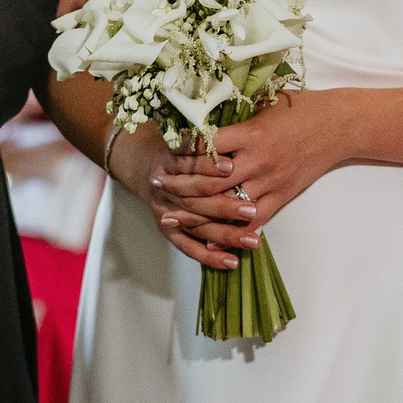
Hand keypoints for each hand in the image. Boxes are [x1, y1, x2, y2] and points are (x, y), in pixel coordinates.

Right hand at [111, 128, 249, 270]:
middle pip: (194, 199)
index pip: (188, 164)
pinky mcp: (166, 230)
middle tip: (251, 210)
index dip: (207, 165)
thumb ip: (206, 141)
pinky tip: (231, 263)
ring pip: (196, 226)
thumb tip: (232, 146)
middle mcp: (164, 187)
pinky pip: (188, 247)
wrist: (150, 171)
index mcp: (169, 161)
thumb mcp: (188, 139)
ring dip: (225, 234)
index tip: (232, 167)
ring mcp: (164, 211)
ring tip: (252, 242)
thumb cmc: (180, 152)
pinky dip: (209, 256)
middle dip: (223, 206)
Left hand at [155, 90, 346, 256]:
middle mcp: (258, 160)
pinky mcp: (282, 195)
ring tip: (171, 215)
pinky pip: (253, 219)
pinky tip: (212, 238)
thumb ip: (235, 114)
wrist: (340, 125)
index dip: (180, 149)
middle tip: (156, 183)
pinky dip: (231, 231)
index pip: (205, 145)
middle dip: (179, 184)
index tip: (162, 150)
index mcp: (251, 133)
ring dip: (197, 212)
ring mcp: (271, 182)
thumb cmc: (301, 108)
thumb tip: (202, 114)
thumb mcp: (265, 102)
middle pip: (209, 180)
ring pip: (227, 205)